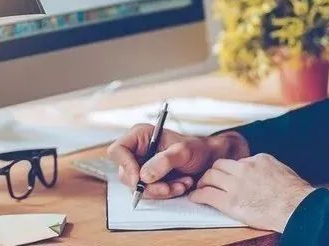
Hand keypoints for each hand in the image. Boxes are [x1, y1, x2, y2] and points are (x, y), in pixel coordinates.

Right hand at [106, 124, 249, 199]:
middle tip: (168, 187)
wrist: (211, 160)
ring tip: (183, 184)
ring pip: (138, 187)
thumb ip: (165, 161)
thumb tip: (144, 176)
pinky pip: (150, 192)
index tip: (140, 179)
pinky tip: (182, 186)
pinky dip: (165, 193)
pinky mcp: (150, 180)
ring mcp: (142, 167)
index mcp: (140, 136)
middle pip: (126, 173)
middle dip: (148, 184)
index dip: (125, 165)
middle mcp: (138, 151)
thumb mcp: (184, 151)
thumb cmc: (198, 149)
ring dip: (160, 190)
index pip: (118, 150)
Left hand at [189, 153, 315, 231]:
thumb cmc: (294, 194)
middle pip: (219, 165)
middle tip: (209, 180)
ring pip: (210, 176)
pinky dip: (198, 195)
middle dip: (213, 172)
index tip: (229, 176)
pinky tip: (195, 198)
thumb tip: (261, 172)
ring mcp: (236, 184)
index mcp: (257, 159)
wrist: (295, 207)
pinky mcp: (230, 202)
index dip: (232, 170)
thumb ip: (267, 168)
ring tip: (201, 187)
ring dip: (203, 182)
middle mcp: (244, 168)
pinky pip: (207, 195)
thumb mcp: (281, 170)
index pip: (238, 161)